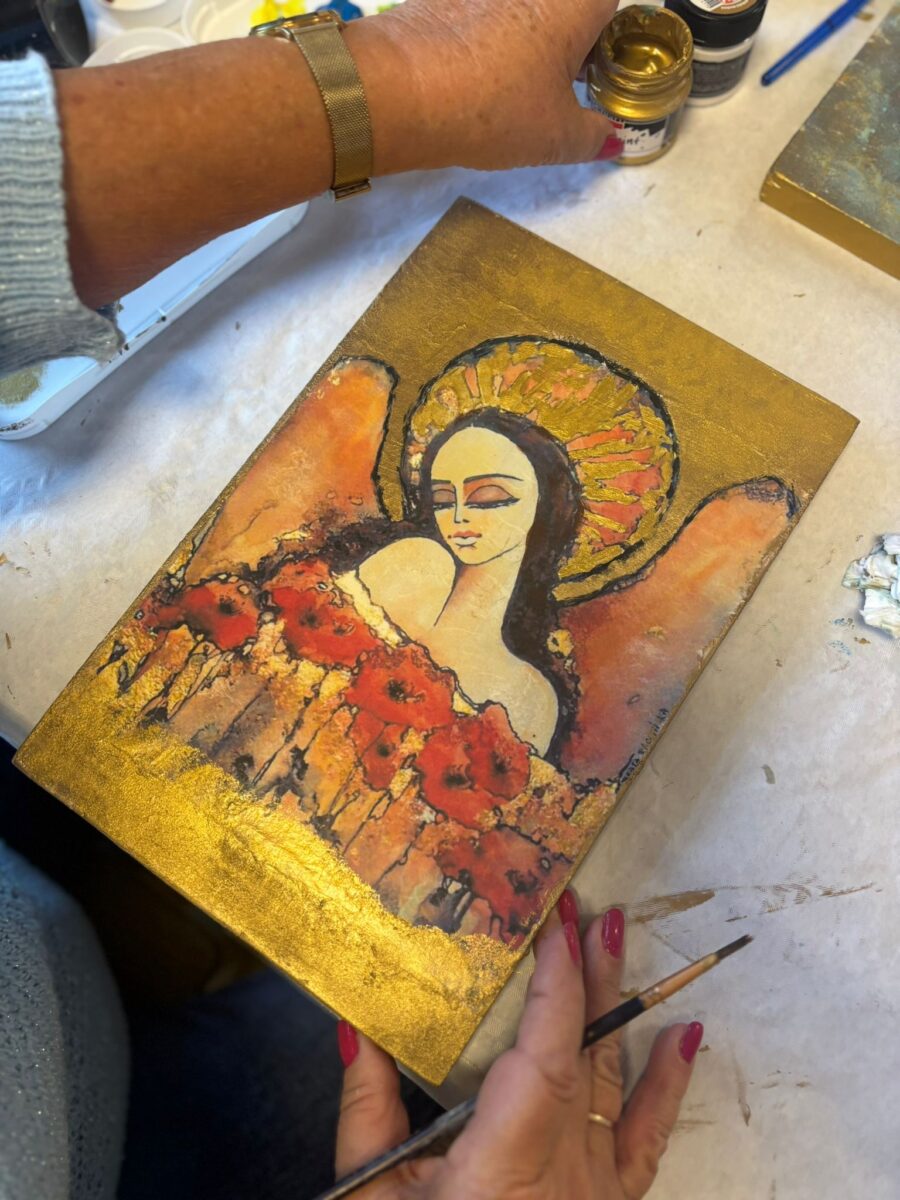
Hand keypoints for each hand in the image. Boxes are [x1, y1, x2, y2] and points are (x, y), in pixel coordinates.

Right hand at [335, 896, 702, 1198]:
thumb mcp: (369, 1194)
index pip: (544, 1052)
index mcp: (502, 1165)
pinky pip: (649, 1138)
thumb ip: (366, 1108)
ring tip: (620, 937)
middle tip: (587, 907)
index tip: (557, 926)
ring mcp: (595, 1190)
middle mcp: (563, 1172)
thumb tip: (354, 1025)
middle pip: (584, 1051)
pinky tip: (686, 1034)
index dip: (557, 984)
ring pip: (616, 1079)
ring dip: (618, 1003)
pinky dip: (669, 1084)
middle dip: (586, 971)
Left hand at [347, 0, 619, 173]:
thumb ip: (592, 137)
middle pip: (561, 10)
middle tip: (554, 87)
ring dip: (520, 45)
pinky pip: (474, 17)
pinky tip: (466, 78)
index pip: (607, 5)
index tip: (595, 72)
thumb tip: (611, 138)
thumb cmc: (493, 110)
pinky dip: (479, 43)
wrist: (399, 91)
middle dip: (564, 42)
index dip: (605, 39)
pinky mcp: (442, 1)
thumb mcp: (554, 139)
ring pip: (517, 15)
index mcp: (570, 6)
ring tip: (507, 87)